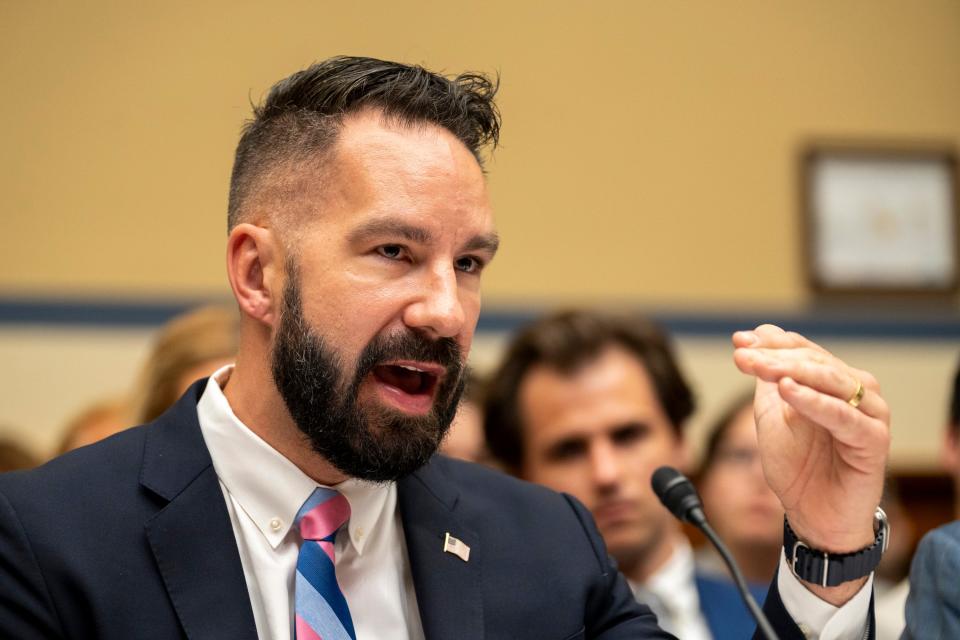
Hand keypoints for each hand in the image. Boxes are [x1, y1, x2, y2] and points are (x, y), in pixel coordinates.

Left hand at [733, 325, 889, 603]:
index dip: (771, 343)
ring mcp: (869, 414)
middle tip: (743, 356)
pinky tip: (787, 391)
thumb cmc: (797, 467)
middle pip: (815, 362)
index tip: (738, 341)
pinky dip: (814, 402)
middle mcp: (857, 391)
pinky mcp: (873, 441)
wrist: (812, 515)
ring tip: (760, 368)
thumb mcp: (772, 414)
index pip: (803, 350)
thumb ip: (768, 377)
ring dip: (791, 371)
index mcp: (833, 381)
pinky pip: (843, 417)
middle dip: (775, 357)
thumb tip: (759, 332)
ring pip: (831, 381)